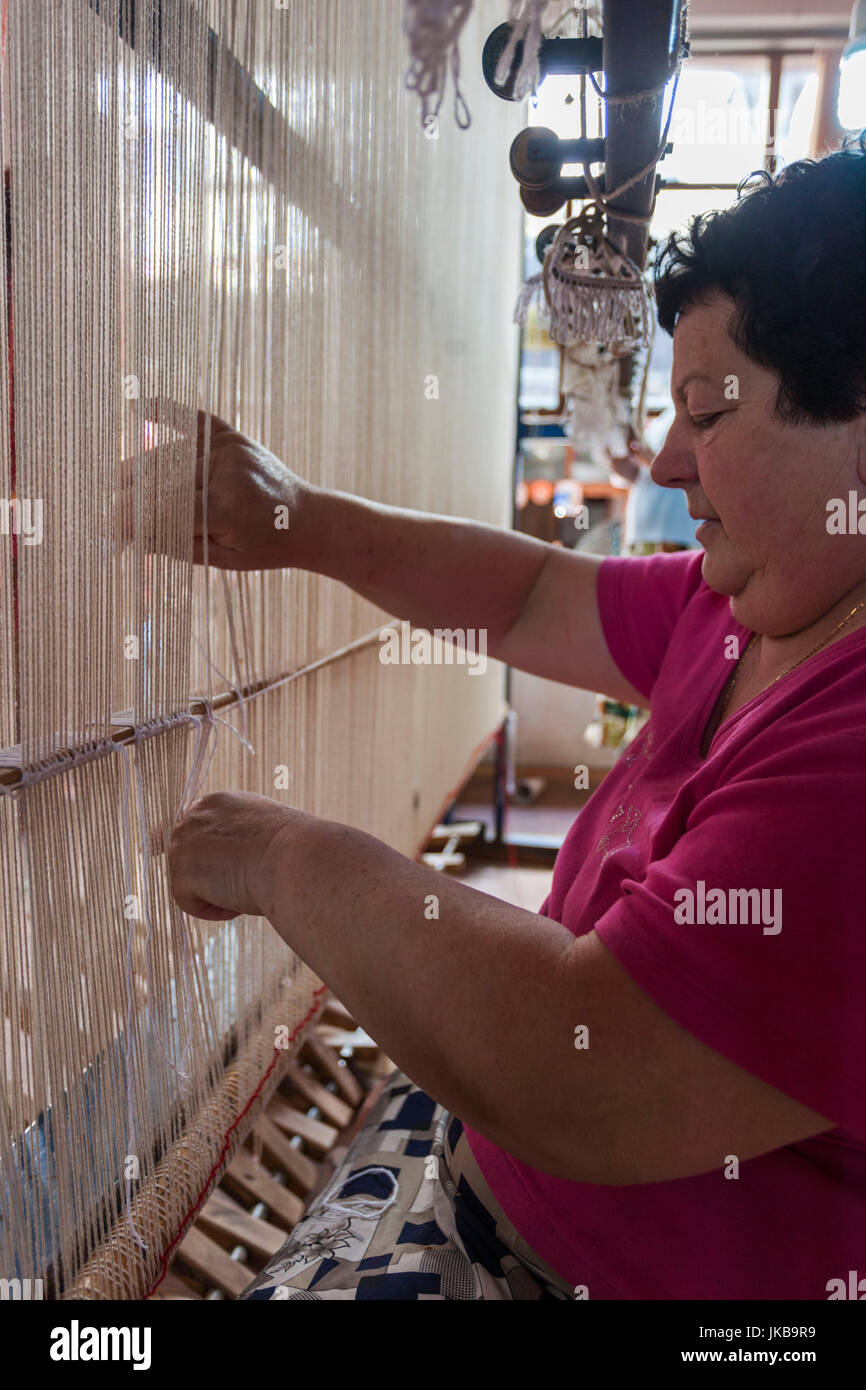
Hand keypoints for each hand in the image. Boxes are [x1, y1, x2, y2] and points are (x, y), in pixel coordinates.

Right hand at [117, 402, 319, 569]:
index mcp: (227, 509)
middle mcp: (227, 473)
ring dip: (141, 469)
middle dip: (132, 498)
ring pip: (171, 457)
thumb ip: (178, 545)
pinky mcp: (231, 436)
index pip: (166, 513)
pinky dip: (168, 412)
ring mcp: (229, 450)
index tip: (110, 529)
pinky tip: (141, 407)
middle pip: (163, 483)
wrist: (307, 519)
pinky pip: (194, 420)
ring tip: (117, 482)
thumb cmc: (266, 546)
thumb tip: (132, 539)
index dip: (135, 521)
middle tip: (108, 510)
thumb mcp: (224, 558)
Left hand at [168, 791, 304, 920]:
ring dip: (217, 894)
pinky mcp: (181, 870)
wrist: (297, 859)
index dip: (214, 858)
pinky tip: (238, 904)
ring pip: (189, 881)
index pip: (199, 833)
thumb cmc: (293, 850)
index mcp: (217, 802)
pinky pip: (189, 902)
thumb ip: (237, 837)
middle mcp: (195, 815)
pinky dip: (215, 911)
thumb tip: (225, 859)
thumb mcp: (262, 831)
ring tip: (248, 890)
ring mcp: (183, 840)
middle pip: (188, 858)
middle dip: (213, 877)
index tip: (235, 869)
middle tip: (246, 883)